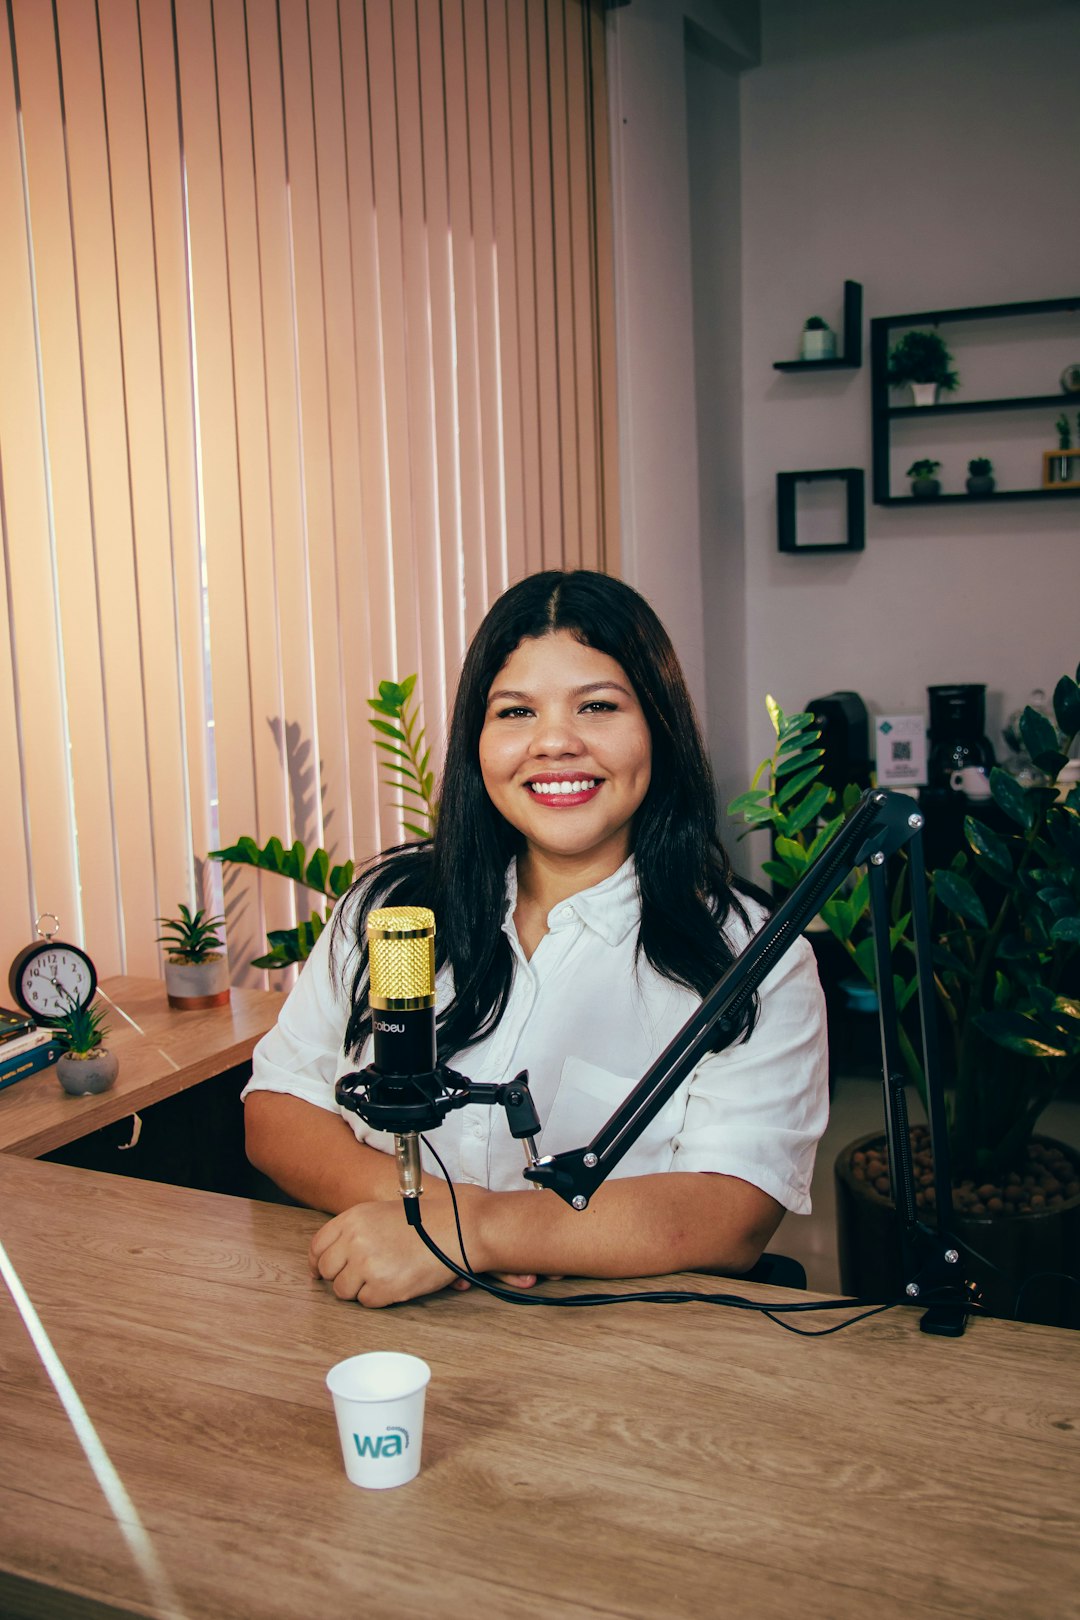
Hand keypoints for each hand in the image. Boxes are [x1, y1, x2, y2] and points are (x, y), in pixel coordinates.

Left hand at [310, 1199, 471, 1307]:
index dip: (317, 1262)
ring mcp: (367, 1265)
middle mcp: (355, 1240)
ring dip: (359, 1288)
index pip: (317, 1246)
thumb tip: (323, 1262)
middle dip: (340, 1276)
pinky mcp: (383, 1287)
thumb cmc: (423, 1221)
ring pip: (343, 1290)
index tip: (320, 1272)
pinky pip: (366, 1302)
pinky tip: (395, 1281)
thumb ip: (351, 1232)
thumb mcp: (380, 1213)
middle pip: (327, 1270)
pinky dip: (378, 1297)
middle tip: (359, 1275)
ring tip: (382, 1276)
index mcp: (353, 1218)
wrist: (456, 1230)